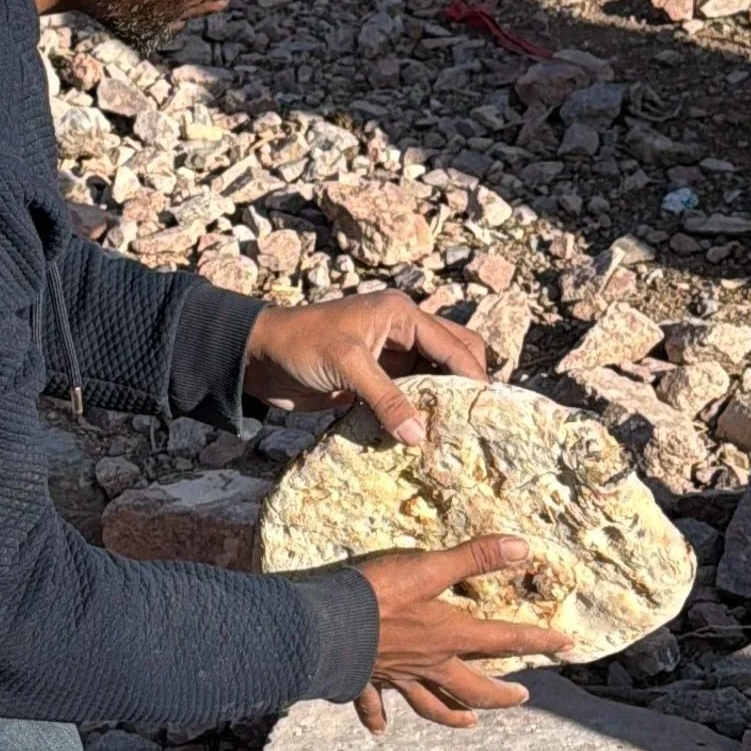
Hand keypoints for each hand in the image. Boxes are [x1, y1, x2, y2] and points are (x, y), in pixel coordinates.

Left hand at [242, 290, 487, 446]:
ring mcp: (390, 356)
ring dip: (443, 400)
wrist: (258, 357)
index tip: (491, 411)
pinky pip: (409, 395)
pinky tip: (427, 436)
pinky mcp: (374, 379)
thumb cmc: (301, 346)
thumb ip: (386, 398)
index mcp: (402, 314)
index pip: (453, 344)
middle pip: (453, 354)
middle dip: (467, 384)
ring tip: (460, 434)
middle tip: (480, 421)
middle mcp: (402, 331)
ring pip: (433, 377)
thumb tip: (419, 436)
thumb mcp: (347, 367)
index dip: (473, 376)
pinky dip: (418, 412)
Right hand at [353, 535, 571, 732]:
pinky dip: (378, 718)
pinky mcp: (365, 681)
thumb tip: (523, 547)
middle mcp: (430, 664)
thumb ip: (475, 557)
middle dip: (501, 694)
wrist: (325, 626)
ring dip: (454, 715)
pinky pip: (375, 706)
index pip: (505, 640)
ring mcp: (399, 677)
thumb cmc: (378, 595)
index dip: (538, 640)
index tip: (566, 646)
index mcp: (449, 636)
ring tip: (472, 723)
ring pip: (433, 704)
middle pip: (474, 687)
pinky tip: (380, 729)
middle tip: (523, 696)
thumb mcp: (429, 567)